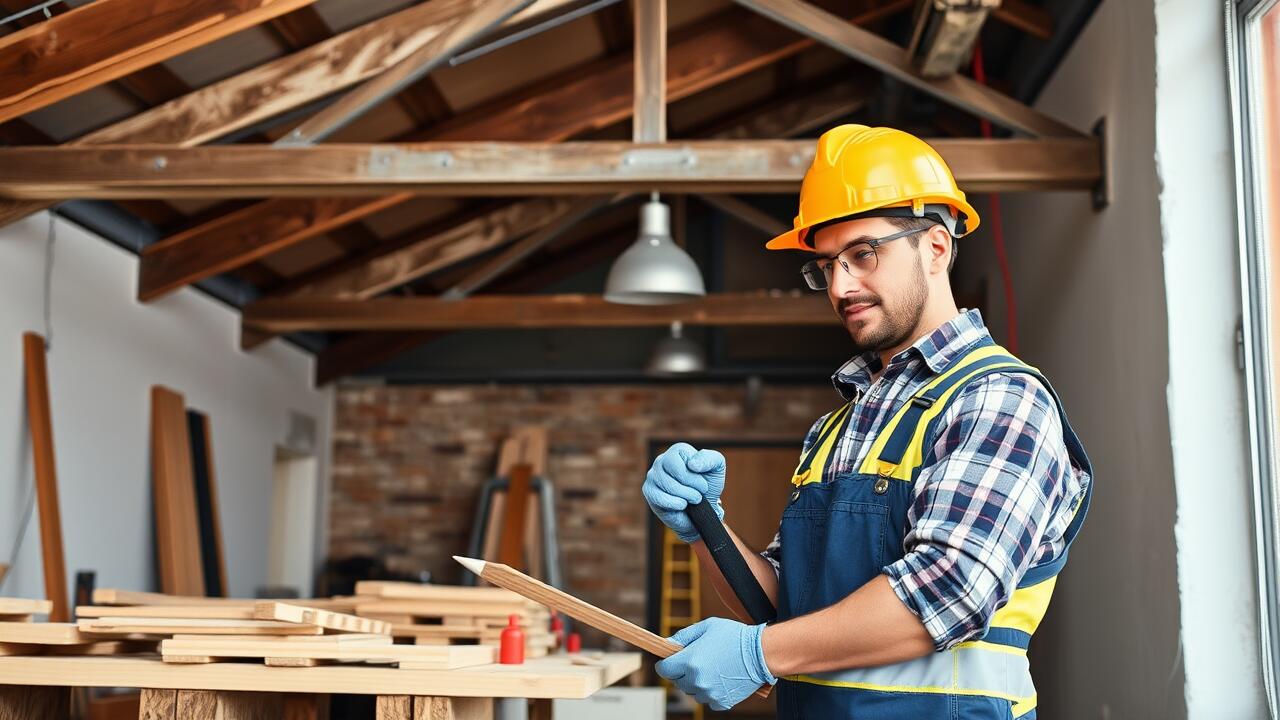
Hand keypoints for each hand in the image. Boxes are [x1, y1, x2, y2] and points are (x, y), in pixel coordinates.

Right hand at [642, 443, 725, 542]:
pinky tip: (681, 505)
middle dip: (691, 488)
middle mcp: (662, 459)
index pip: (684, 461)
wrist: (701, 509)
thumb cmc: (707, 485)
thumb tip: (691, 464)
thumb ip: (710, 459)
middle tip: (698, 495)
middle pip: (676, 472)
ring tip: (692, 500)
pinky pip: (660, 498)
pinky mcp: (648, 491)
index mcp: (678, 450)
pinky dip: (675, 504)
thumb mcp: (717, 468)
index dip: (696, 478)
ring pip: (668, 486)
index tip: (703, 485)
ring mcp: (652, 475)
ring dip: (686, 497)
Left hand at [656, 618, 776, 710]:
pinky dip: (711, 691)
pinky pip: (707, 699)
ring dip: (696, 682)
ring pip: (692, 691)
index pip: (664, 669)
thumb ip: (684, 636)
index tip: (670, 660)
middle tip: (697, 660)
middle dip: (682, 671)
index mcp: (690, 661)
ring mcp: (709, 693)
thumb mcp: (707, 627)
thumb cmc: (735, 637)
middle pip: (677, 681)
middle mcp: (697, 680)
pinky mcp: (721, 702)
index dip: (666, 663)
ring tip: (712, 668)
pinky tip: (720, 678)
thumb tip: (668, 644)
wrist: (761, 653)